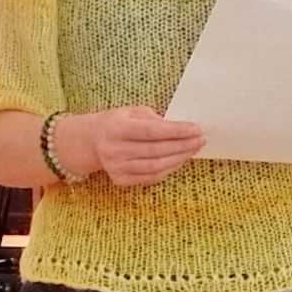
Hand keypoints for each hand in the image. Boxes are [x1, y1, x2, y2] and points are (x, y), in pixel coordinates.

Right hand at [60, 106, 205, 186]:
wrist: (90, 141)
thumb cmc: (117, 122)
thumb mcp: (132, 112)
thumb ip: (154, 119)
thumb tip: (181, 128)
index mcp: (117, 128)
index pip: (152, 131)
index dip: (177, 130)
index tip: (197, 128)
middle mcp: (115, 150)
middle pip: (157, 150)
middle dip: (184, 145)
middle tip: (201, 139)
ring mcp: (116, 167)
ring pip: (156, 166)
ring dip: (180, 158)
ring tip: (194, 149)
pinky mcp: (120, 180)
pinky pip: (151, 177)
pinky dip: (169, 169)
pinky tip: (180, 160)